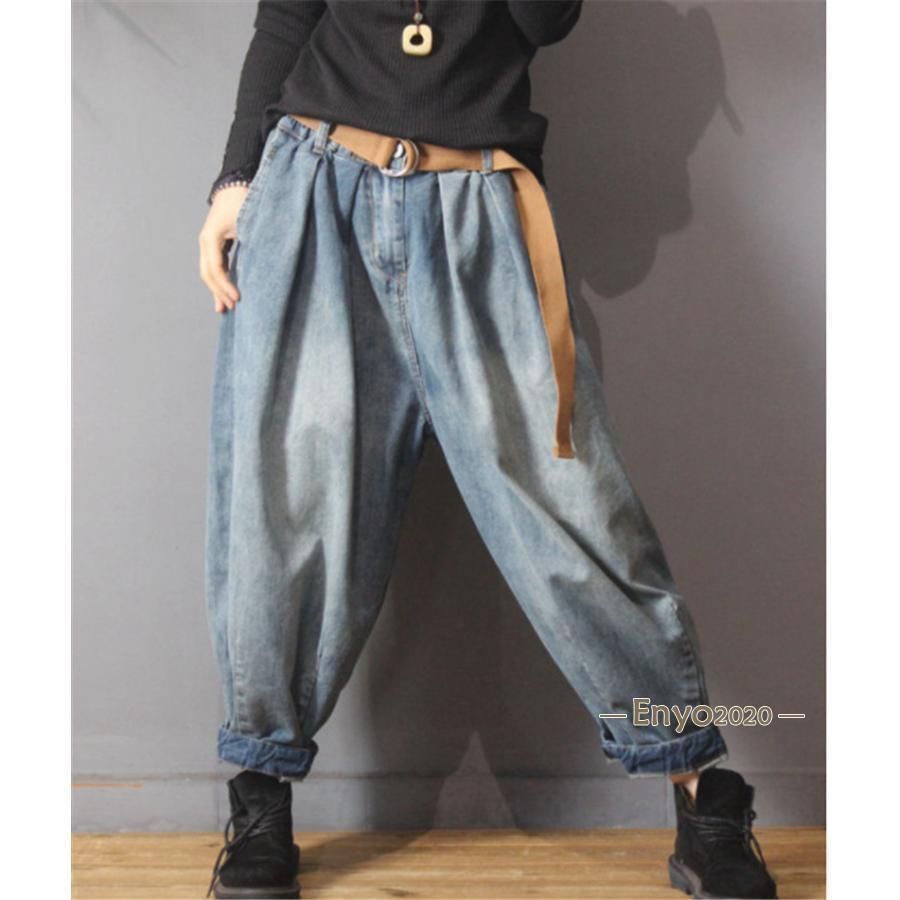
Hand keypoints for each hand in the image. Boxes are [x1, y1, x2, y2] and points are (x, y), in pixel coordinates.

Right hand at [198, 185, 247, 313]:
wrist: (236, 182)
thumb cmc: (244, 200)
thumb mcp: (249, 223)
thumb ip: (253, 245)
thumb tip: (261, 271)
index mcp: (211, 237)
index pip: (216, 269)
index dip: (226, 286)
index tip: (238, 299)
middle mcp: (205, 241)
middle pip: (208, 274)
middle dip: (219, 292)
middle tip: (233, 308)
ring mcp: (208, 243)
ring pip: (208, 272)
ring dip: (216, 290)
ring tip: (224, 309)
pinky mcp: (215, 244)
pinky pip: (214, 266)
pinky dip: (219, 281)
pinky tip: (224, 295)